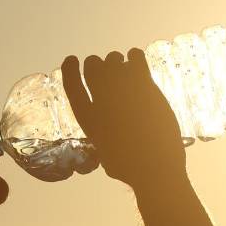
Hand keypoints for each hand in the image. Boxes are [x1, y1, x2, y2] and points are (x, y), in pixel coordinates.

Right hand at [61, 49, 187, 189]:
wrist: (155, 167)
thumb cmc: (130, 169)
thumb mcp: (105, 155)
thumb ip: (102, 139)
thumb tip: (104, 139)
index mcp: (88, 118)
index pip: (72, 84)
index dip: (69, 69)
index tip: (72, 59)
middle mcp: (101, 100)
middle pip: (93, 67)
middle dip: (98, 65)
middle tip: (109, 70)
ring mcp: (122, 91)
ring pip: (113, 59)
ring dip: (117, 61)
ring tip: (126, 68)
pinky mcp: (144, 87)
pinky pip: (135, 58)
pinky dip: (135, 56)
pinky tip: (138, 62)